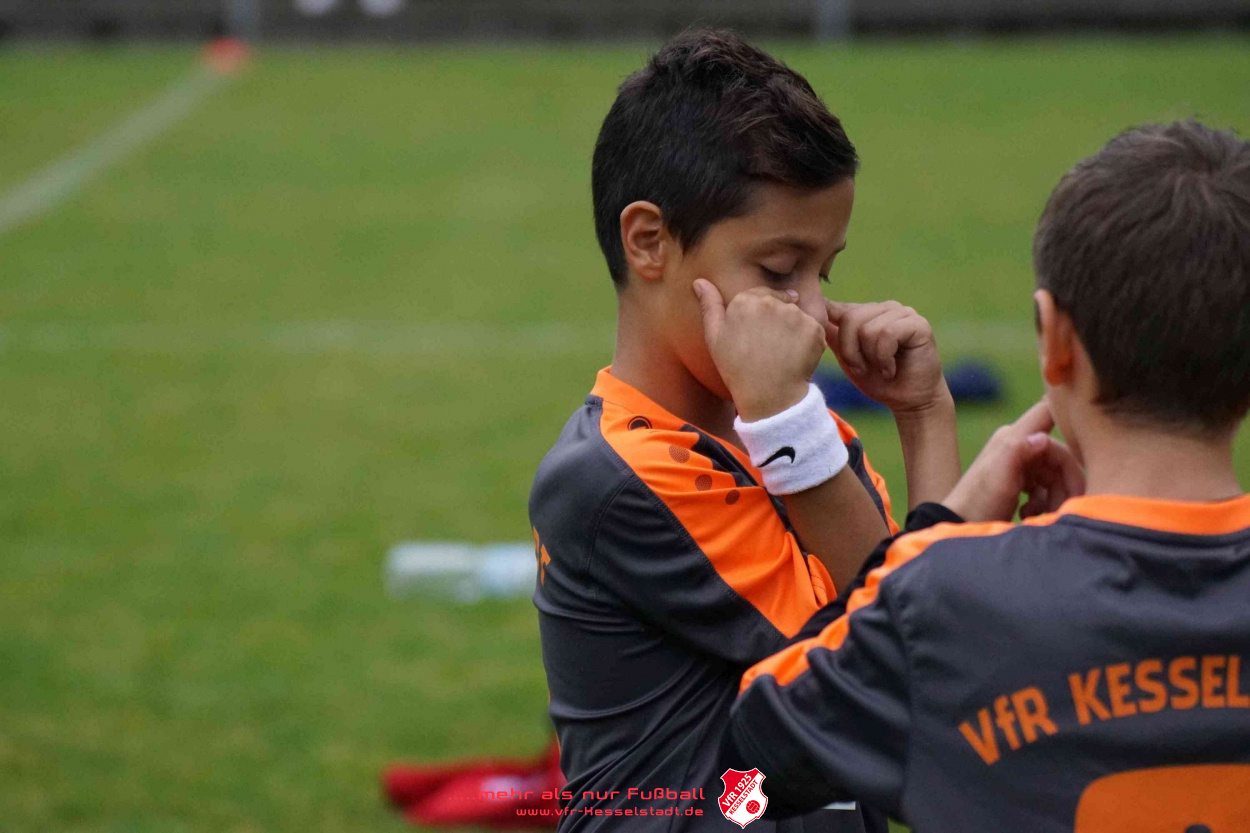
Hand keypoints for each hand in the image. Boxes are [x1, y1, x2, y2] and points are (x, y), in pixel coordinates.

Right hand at [693, 280, 825, 420]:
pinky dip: (808, 341)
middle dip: (777, 319)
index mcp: (745, 300)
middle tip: (770, 347)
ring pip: (796, 314)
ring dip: (793, 329)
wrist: (767, 396)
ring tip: (783, 353)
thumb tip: (699, 281)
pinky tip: (796, 357)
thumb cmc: (736, 368)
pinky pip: (813, 328)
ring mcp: (795, 314)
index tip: (758, 336)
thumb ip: (709, 305)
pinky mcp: (814, 328)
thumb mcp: (714, 337)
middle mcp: (771, 302)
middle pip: (779, 302)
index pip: (759, 295)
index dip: (759, 316)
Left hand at [824, 300, 949, 414]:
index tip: (813, 325)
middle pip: (850, 319)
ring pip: (867, 329)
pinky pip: (887, 334)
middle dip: (851, 352)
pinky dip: (884, 358)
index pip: (835, 306)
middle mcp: (883, 308)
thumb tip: (809, 312)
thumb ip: (833, 335)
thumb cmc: (879, 381)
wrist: (909, 401)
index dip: (823, 316)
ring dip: (870, 358)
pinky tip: (892, 368)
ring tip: (882, 368)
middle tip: (863, 369)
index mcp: (864, 313)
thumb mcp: (847, 358)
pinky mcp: (918, 324)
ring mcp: (903, 313)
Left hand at [942, 400, 1085, 522]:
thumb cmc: (978, 503)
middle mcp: (1018, 445)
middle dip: (1066, 483)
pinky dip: (1044, 502)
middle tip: (1062, 509)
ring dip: (1056, 497)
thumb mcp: (997, 479)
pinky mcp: (1019, 481)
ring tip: (1040, 516)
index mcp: (1013, 436)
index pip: (1048, 412)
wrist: (960, 527)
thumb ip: (1017, 452)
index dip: (1069, 416)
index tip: (1088, 437)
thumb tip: (1042, 438)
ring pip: (1056, 474)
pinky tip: (1029, 514)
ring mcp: (1020, 464)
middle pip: (1061, 454)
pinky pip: (1046, 487)